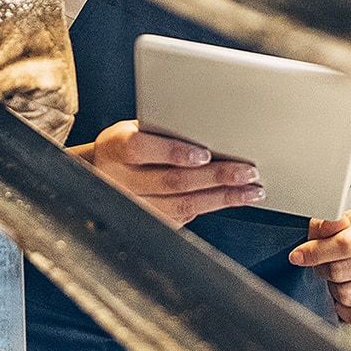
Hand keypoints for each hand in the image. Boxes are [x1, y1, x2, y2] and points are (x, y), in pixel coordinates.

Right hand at [86, 120, 262, 227]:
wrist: (99, 173)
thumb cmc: (127, 145)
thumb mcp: (134, 128)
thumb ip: (162, 131)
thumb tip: (209, 128)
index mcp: (115, 147)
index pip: (140, 149)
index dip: (173, 153)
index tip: (204, 154)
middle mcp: (120, 180)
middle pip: (171, 181)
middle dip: (215, 177)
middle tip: (247, 172)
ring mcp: (133, 205)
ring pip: (181, 205)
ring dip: (222, 198)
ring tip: (250, 191)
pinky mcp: (147, 222)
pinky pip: (182, 217)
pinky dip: (211, 207)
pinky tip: (232, 200)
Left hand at [290, 207, 350, 325]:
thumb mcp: (337, 222)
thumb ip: (322, 226)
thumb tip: (311, 242)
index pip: (345, 243)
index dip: (315, 253)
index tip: (298, 257)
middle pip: (342, 272)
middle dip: (325, 272)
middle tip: (325, 267)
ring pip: (349, 296)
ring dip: (335, 291)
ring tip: (340, 281)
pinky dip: (346, 310)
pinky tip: (348, 297)